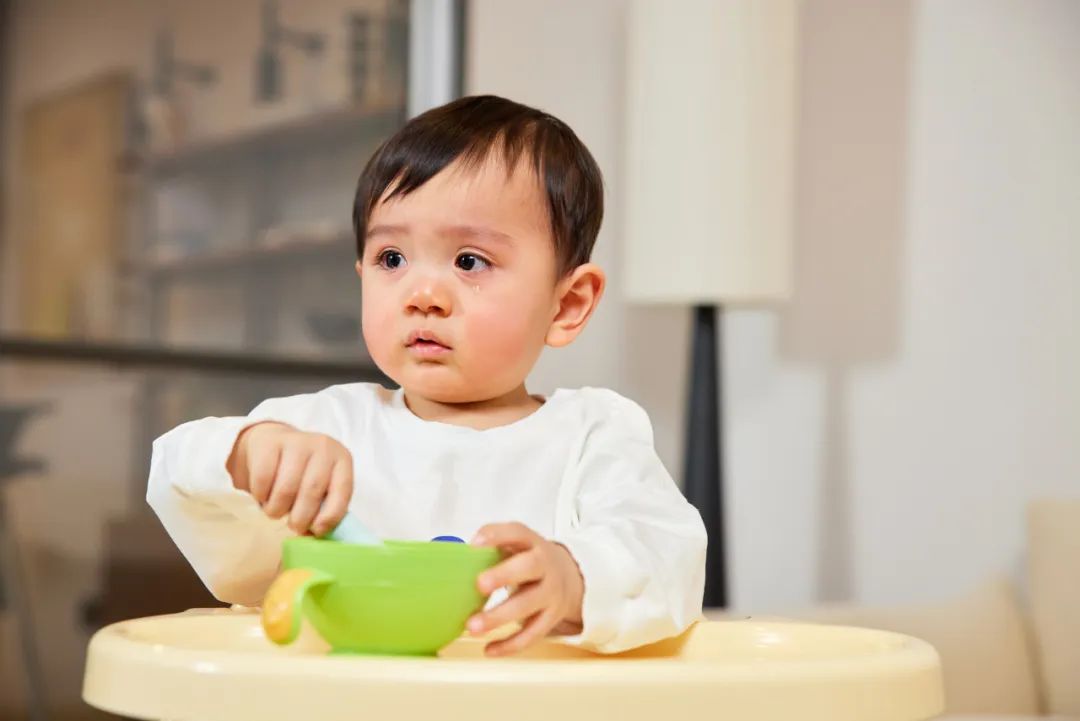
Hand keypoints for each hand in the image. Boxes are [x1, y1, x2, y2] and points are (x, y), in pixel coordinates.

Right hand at [226, 422, 353, 535]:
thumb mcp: (322, 484)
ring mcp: (296, 442)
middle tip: (293, 526)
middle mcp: (323, 447)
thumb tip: (317, 534)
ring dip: (278, 509)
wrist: (274, 441)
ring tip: (276, 511)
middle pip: (312, 491)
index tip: (317, 531)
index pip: (343, 490)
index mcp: (342, 459)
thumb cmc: (303, 472)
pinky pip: (263, 479)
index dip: (331, 515)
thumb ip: (325, 506)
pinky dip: (261, 495)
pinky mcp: (270, 443)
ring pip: (286, 488)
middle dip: (301, 517)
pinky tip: (263, 496)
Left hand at [467, 522, 584, 656]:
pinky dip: (510, 645)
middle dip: (503, 576)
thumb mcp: (518, 546)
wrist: (570, 577)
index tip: (475, 543)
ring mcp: (551, 593)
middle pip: (529, 567)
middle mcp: (545, 566)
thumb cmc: (530, 560)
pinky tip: (489, 649)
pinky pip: (532, 634)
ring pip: (527, 605)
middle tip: (479, 585)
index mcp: (533, 544)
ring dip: (499, 617)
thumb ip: (493, 547)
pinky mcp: (551, 618)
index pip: (518, 532)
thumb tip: (458, 558)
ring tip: (472, 626)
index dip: (498, 535)